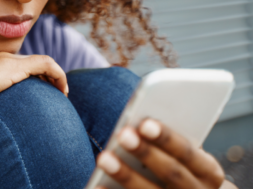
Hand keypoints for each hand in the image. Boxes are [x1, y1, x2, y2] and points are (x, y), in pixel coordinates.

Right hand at [0, 52, 67, 118]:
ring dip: (52, 75)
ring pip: (38, 61)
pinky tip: (62, 90)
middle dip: (41, 75)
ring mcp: (3, 61)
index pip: (8, 66)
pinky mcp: (13, 68)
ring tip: (61, 92)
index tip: (32, 93)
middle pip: (25, 62)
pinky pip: (46, 64)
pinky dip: (57, 73)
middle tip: (52, 93)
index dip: (24, 76)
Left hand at [95, 119, 230, 188]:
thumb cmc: (182, 166)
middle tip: (122, 134)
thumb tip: (141, 122)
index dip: (166, 138)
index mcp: (208, 172)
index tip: (144, 123)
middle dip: (145, 153)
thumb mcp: (186, 155)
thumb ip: (170, 142)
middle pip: (171, 173)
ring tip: (103, 157)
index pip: (187, 152)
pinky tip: (96, 186)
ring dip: (126, 176)